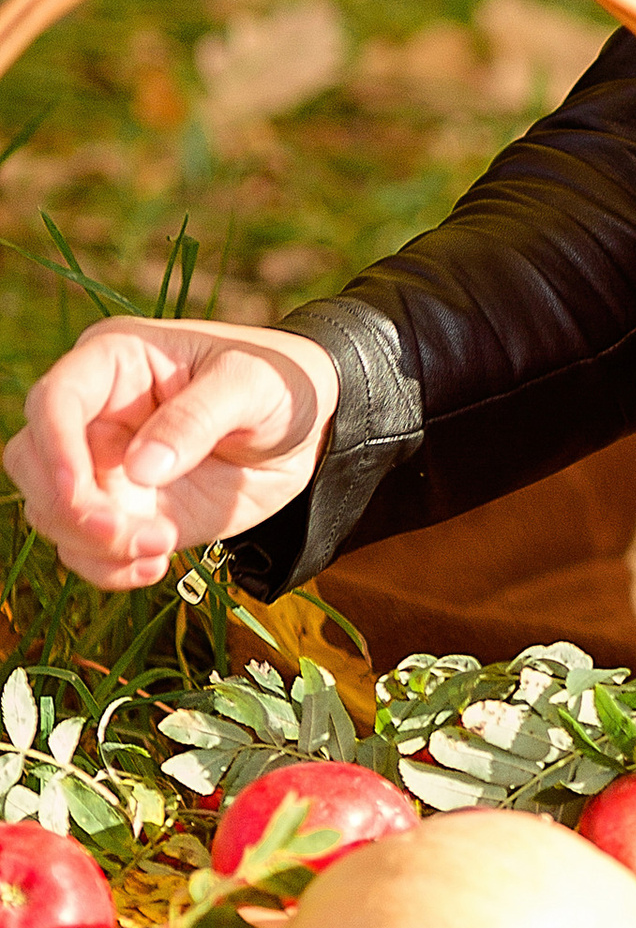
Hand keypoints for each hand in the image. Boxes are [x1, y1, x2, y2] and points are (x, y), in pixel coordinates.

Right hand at [4, 318, 338, 590]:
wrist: (311, 428)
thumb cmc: (279, 381)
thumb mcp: (251, 385)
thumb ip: (198, 418)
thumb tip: (139, 468)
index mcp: (116, 359)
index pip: (55, 399)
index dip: (53, 448)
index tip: (76, 492)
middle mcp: (96, 412)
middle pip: (32, 461)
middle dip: (67, 507)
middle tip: (124, 533)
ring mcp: (103, 465)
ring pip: (51, 511)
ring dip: (93, 544)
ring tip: (161, 547)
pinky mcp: (122, 509)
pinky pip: (85, 548)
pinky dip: (108, 568)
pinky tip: (155, 567)